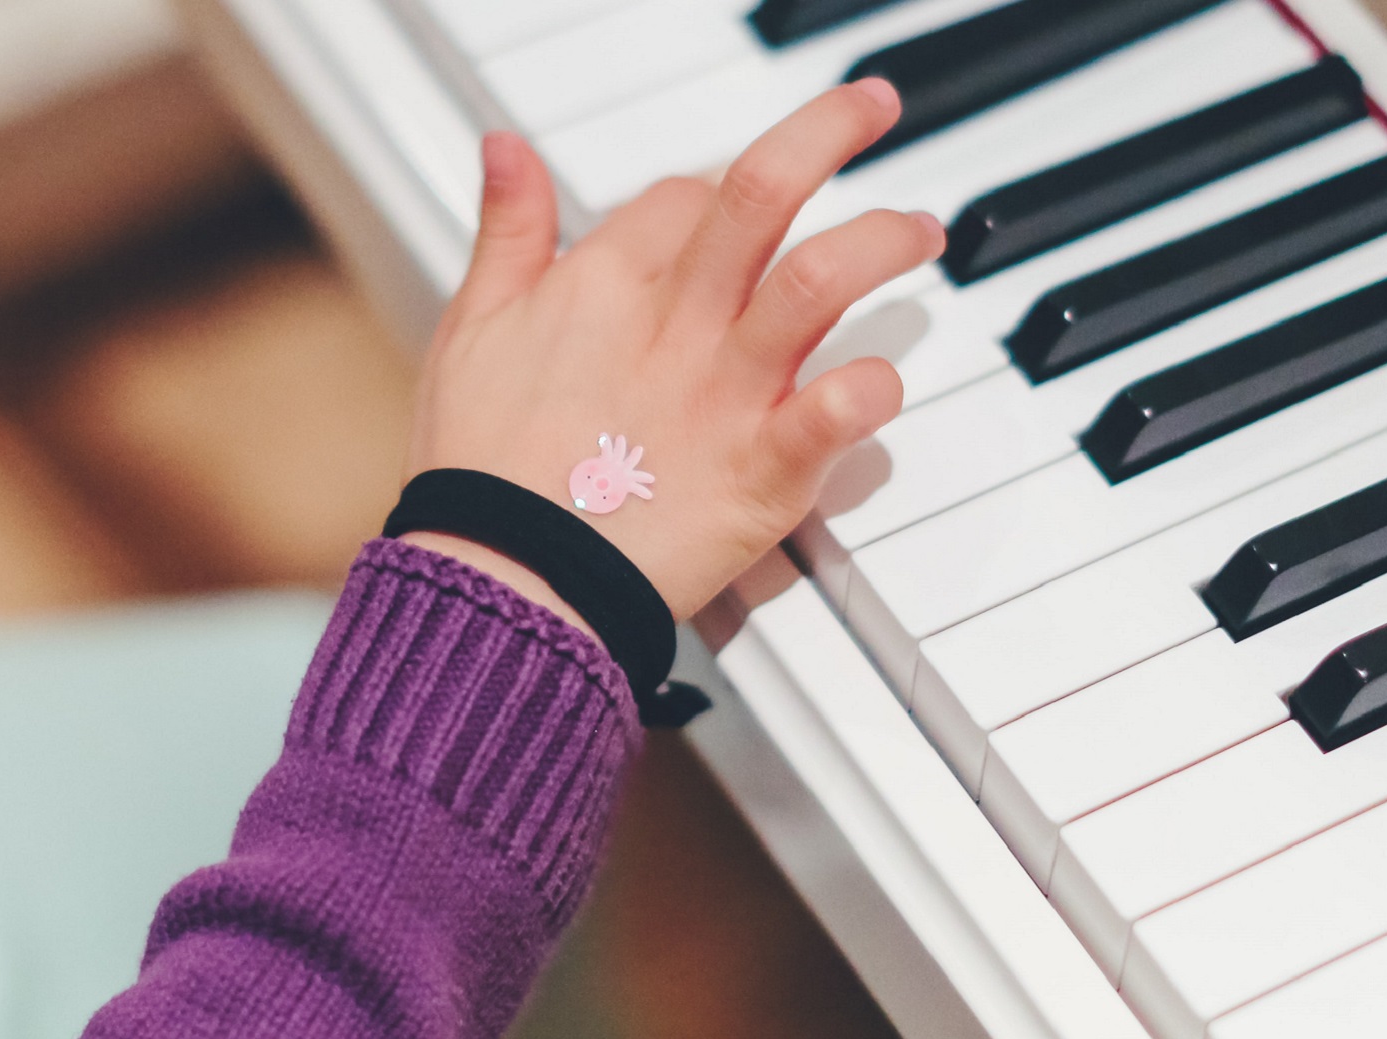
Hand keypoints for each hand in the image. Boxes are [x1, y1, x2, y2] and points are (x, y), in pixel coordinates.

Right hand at [406, 79, 945, 622]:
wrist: (497, 583)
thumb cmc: (479, 470)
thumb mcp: (469, 330)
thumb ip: (506, 234)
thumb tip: (504, 147)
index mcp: (601, 284)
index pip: (685, 199)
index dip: (718, 195)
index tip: (742, 214)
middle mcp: (673, 323)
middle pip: (760, 192)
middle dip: (829, 132)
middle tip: (873, 108)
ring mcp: (722, 394)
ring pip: (817, 281)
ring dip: (879, 241)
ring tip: (917, 231)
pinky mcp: (758, 472)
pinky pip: (831, 415)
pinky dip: (868, 391)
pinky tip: (883, 380)